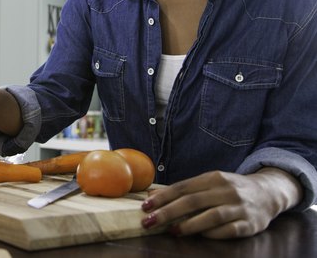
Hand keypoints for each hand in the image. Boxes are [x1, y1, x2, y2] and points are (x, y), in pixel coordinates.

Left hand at [140, 168, 301, 238]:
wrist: (268, 193)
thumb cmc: (230, 189)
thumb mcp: (210, 183)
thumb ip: (185, 190)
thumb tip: (153, 196)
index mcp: (213, 177)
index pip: (183, 187)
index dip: (163, 197)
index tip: (146, 206)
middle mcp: (226, 190)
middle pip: (193, 201)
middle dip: (168, 212)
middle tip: (149, 221)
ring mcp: (239, 207)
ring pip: (211, 216)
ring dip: (188, 224)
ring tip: (172, 231)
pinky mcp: (250, 224)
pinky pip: (228, 230)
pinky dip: (211, 233)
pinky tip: (199, 235)